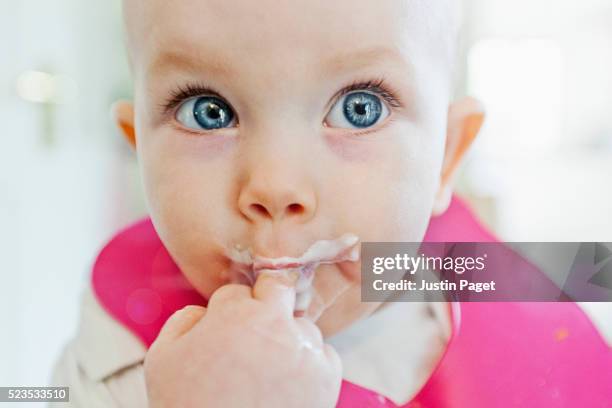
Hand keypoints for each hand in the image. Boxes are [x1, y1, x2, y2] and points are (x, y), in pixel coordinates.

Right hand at [144, 272, 342, 407]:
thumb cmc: (188, 407)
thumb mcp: (163, 358)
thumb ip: (184, 320)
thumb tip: (205, 310)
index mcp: (235, 314)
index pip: (237, 292)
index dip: (228, 311)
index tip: (226, 332)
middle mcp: (275, 325)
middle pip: (278, 288)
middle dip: (266, 302)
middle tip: (255, 331)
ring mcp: (304, 350)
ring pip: (302, 326)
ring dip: (288, 339)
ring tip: (267, 373)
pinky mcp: (326, 377)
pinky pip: (324, 355)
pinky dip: (309, 365)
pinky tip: (287, 386)